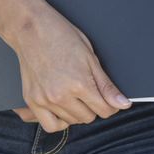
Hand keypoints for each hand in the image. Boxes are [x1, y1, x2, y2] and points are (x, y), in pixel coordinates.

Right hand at [6, 6, 128, 130]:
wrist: (30, 28)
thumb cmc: (61, 36)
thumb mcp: (90, 57)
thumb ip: (106, 85)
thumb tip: (123, 104)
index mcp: (79, 83)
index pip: (105, 110)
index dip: (110, 104)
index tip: (107, 98)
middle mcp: (61, 95)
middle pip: (89, 117)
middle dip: (93, 106)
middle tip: (87, 89)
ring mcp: (44, 100)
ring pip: (71, 122)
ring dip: (76, 112)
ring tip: (73, 93)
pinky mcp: (32, 101)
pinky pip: (50, 125)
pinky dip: (59, 121)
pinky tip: (62, 108)